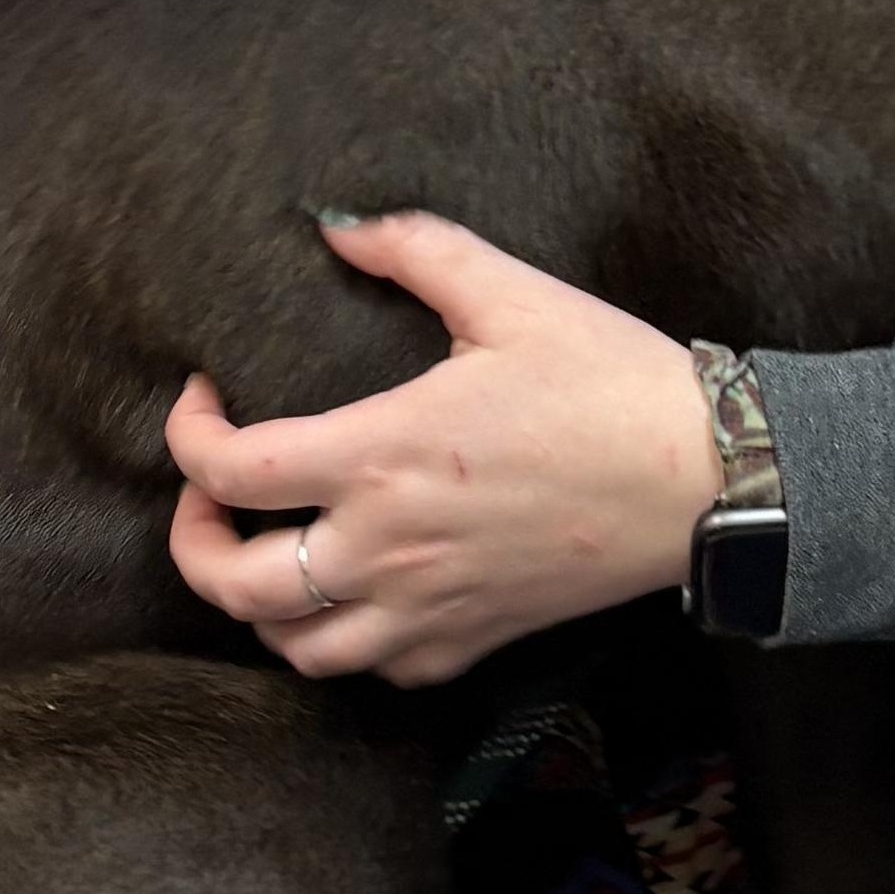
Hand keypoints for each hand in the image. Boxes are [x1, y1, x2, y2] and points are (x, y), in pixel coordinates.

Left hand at [167, 214, 720, 686]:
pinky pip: (380, 671)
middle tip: (211, 496)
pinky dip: (345, 644)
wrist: (707, 478)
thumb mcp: (514, 294)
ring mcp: (431, 606)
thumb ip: (415, 248)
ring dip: (260, 609)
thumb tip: (336, 222)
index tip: (204, 400)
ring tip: (269, 555)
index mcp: (384, 456)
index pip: (231, 471)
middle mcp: (390, 547)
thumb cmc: (614, 382)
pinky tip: (357, 597)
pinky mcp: (477, 638)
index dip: (187, 436)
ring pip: (298, 650)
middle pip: (235, 587)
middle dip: (193, 542)